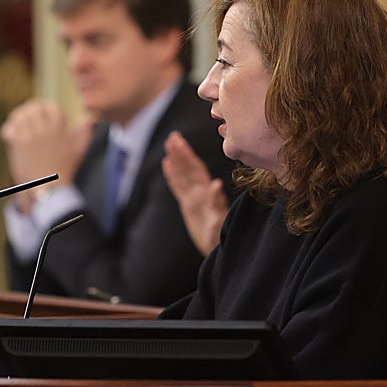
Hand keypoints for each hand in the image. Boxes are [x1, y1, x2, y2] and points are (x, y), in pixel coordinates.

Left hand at [0, 100, 92, 210]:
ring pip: (20, 116)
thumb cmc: (64, 170)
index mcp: (58, 130)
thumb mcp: (78, 150)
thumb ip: (83, 133)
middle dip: (30, 109)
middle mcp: (44, 131)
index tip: (46, 114)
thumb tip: (87, 119)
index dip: (47, 108)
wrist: (50, 188)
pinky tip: (10, 135)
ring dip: (18, 117)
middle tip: (28, 115)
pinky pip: (10, 129)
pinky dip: (8, 129)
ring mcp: (30, 137)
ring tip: (18, 123)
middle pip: (34, 108)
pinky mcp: (18, 146)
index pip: (52, 107)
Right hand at [162, 130, 227, 255]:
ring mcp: (193, 199)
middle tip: (172, 137)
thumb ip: (215, 203)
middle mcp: (199, 194)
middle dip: (180, 153)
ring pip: (183, 175)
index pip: (194, 170)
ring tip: (169, 144)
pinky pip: (178, 187)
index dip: (186, 156)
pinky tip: (166, 163)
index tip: (178, 143)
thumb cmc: (219, 238)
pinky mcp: (188, 206)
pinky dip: (172, 175)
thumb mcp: (217, 222)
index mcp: (205, 194)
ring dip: (176, 160)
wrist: (218, 249)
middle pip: (187, 169)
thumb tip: (215, 183)